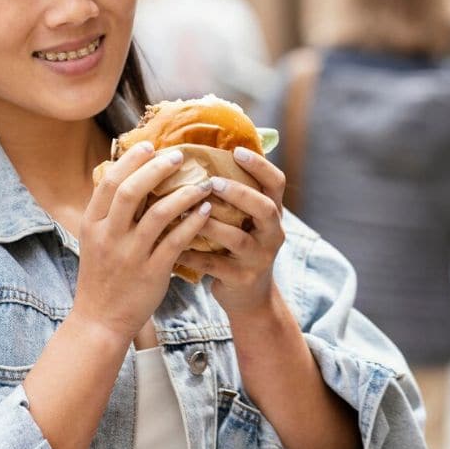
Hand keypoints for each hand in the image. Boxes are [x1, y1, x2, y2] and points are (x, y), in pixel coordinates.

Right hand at [74, 141, 214, 340]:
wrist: (100, 320)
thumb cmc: (101, 277)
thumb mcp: (93, 240)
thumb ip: (107, 212)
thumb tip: (124, 177)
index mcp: (92, 224)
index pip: (109, 182)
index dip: (130, 160)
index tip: (150, 146)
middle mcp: (108, 236)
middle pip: (130, 191)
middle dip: (156, 169)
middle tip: (178, 156)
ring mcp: (130, 255)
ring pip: (158, 214)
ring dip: (183, 193)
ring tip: (202, 182)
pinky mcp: (152, 272)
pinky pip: (176, 241)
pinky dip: (192, 221)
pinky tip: (206, 210)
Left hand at [178, 146, 287, 316]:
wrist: (250, 297)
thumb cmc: (237, 247)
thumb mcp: (244, 220)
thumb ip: (233, 194)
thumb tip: (203, 153)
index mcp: (272, 212)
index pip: (276, 182)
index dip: (259, 165)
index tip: (236, 151)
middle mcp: (272, 233)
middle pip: (264, 208)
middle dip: (238, 193)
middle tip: (211, 183)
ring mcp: (259, 257)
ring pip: (237, 238)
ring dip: (209, 224)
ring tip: (185, 213)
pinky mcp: (242, 279)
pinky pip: (214, 264)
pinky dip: (191, 255)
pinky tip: (172, 247)